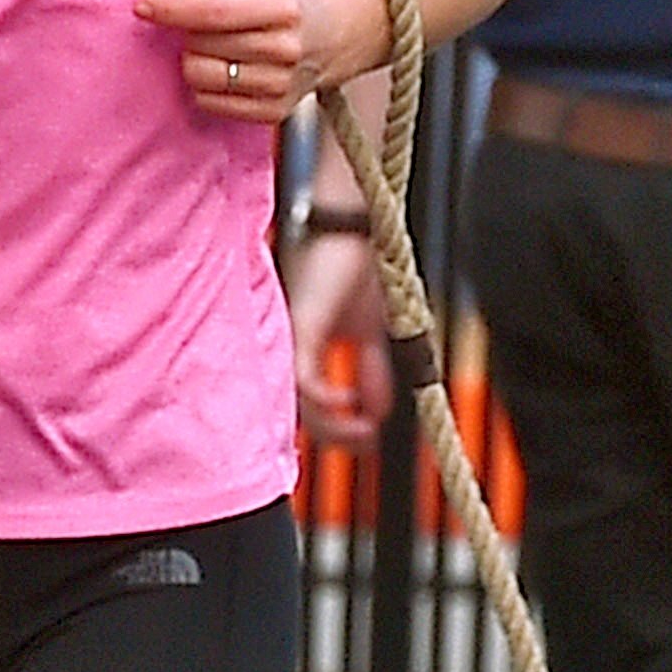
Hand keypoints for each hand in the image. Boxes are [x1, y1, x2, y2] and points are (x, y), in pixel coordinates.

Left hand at [138, 0, 389, 121]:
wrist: (327, 38)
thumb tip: (161, 0)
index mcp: (282, 7)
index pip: (211, 13)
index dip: (170, 10)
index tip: (145, 6)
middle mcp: (285, 49)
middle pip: (200, 45)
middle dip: (189, 32)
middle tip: (206, 25)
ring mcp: (280, 86)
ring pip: (200, 77)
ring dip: (195, 59)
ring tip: (215, 48)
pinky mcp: (271, 114)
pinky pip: (209, 104)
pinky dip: (205, 87)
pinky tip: (223, 70)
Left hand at [289, 227, 394, 447]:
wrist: (356, 228)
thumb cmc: (357, 271)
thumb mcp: (371, 334)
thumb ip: (372, 373)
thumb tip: (379, 413)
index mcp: (307, 354)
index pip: (311, 407)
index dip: (337, 431)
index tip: (368, 440)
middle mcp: (293, 350)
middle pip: (300, 411)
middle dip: (335, 435)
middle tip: (366, 443)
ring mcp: (293, 339)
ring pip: (299, 401)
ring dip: (332, 424)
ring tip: (364, 431)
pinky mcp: (301, 326)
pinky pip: (302, 376)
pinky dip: (323, 397)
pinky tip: (344, 402)